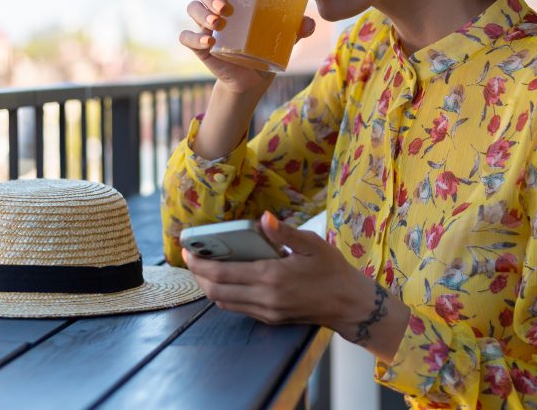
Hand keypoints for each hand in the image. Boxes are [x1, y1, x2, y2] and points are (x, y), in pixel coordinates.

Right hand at [179, 0, 315, 95]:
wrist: (253, 79)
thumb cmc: (265, 48)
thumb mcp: (284, 37)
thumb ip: (297, 28)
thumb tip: (310, 21)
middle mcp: (215, 8)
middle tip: (225, 5)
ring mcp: (205, 26)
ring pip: (192, 8)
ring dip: (202, 11)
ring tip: (218, 22)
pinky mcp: (200, 47)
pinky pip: (186, 37)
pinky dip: (194, 37)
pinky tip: (209, 40)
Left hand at [181, 212, 408, 360]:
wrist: (350, 305)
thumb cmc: (333, 271)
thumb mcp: (313, 244)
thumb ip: (285, 232)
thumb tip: (263, 217)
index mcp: (272, 277)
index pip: (222, 273)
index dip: (199, 263)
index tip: (186, 250)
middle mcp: (265, 299)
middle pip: (216, 291)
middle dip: (198, 275)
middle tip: (191, 257)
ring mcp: (266, 312)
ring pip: (224, 302)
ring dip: (209, 286)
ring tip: (204, 266)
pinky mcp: (270, 319)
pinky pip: (238, 308)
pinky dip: (225, 294)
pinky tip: (227, 278)